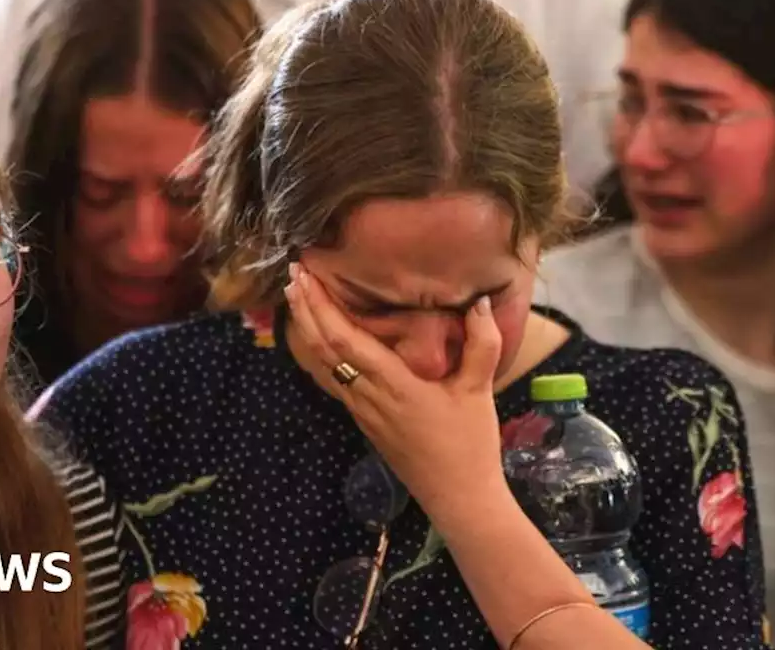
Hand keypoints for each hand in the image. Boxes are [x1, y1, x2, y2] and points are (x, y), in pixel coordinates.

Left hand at [284, 262, 508, 514]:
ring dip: (309, 330)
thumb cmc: (469, 444)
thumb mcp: (479, 391)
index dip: (321, 306)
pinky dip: (322, 352)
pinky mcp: (365, 422)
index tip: (306, 276)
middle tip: (293, 275)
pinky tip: (322, 340)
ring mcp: (362, 412)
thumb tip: (477, 302)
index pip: (344, 339)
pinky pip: (334, 380)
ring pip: (324, 365)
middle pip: (323, 348)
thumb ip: (482, 344)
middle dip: (305, 310)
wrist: (458, 498)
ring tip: (300, 299)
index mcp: (392, 384)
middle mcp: (368, 396)